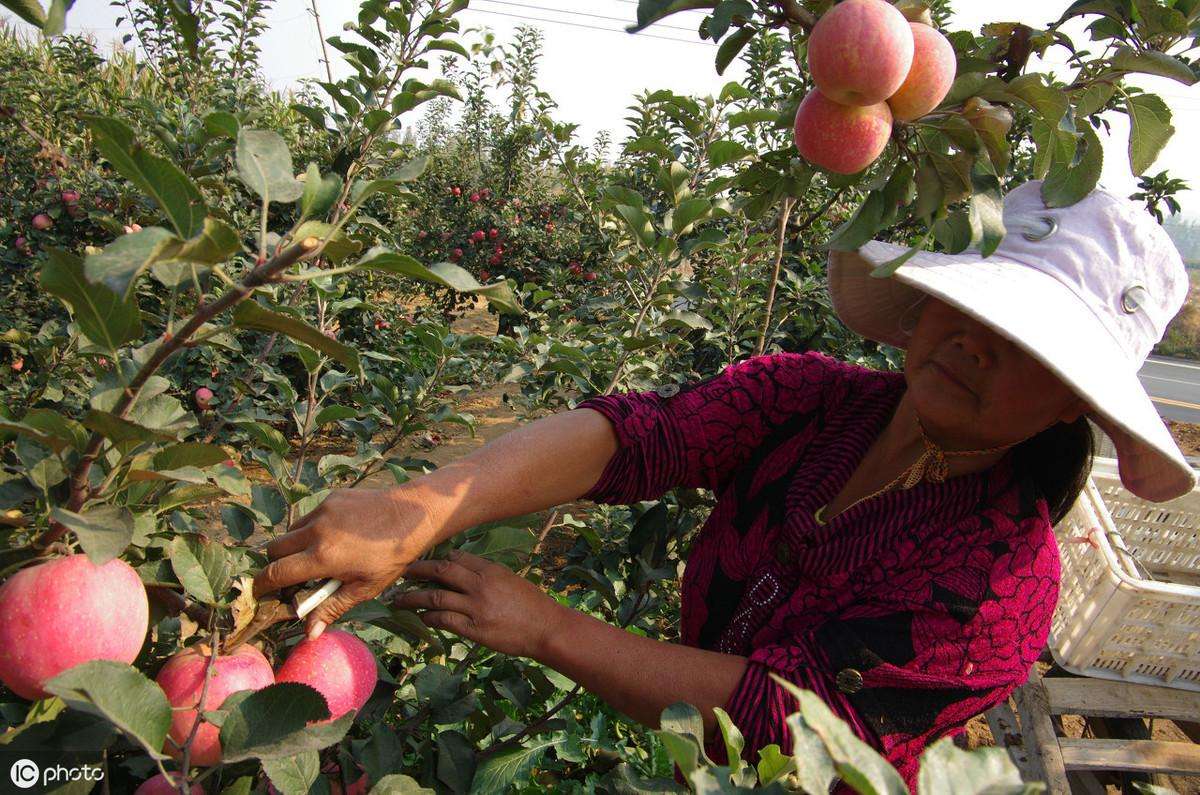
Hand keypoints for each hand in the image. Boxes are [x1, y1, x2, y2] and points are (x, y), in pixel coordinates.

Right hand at [252, 487, 440, 636]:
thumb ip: (331, 608)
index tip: (261, 594)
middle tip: (292, 578)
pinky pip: (309, 517)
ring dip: (293, 547)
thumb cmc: (391, 556)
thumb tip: (309, 633)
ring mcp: (322, 511)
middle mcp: (316, 531)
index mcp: (322, 558)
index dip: (262, 586)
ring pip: (290, 532)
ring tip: (317, 557)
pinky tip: (335, 537)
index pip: (275, 574)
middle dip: (276, 566)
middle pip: (273, 550)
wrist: (412, 516)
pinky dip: (312, 530)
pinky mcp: (331, 498)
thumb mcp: (365, 588)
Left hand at [393, 550, 567, 658]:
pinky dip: (429, 618)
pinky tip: (421, 617)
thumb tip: (463, 573)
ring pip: (435, 598)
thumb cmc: (532, 604)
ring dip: (413, 598)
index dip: (437, 560)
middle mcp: (480, 586)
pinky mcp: (474, 630)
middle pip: (440, 572)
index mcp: (490, 571)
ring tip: (398, 600)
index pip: (455, 558)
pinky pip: (444, 621)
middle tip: (401, 572)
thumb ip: (487, 576)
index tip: (424, 563)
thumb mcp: (510, 580)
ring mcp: (476, 608)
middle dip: (416, 571)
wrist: (546, 629)